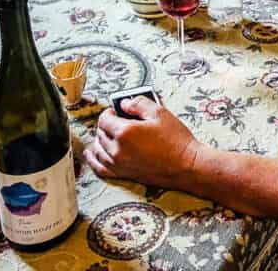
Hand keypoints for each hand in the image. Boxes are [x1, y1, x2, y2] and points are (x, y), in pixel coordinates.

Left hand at [84, 96, 200, 188]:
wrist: (186, 166)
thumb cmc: (176, 141)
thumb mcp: (160, 112)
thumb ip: (139, 103)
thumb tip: (125, 104)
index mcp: (124, 132)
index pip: (104, 119)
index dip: (109, 112)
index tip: (117, 110)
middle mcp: (117, 149)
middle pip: (100, 133)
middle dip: (107, 124)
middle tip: (118, 120)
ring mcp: (119, 164)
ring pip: (98, 149)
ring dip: (100, 139)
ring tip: (107, 134)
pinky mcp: (124, 174)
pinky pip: (100, 168)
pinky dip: (94, 160)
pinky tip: (91, 154)